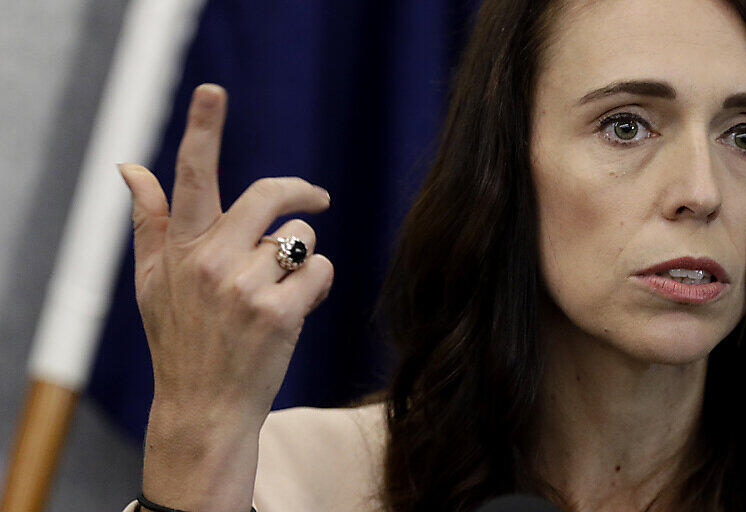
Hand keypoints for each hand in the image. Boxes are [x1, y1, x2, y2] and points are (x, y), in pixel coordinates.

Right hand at [119, 83, 332, 423]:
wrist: (204, 408)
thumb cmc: (181, 339)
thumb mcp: (154, 282)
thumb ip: (150, 221)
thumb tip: (130, 167)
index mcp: (180, 249)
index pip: (191, 178)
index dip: (203, 130)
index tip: (213, 91)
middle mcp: (210, 262)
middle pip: (270, 195)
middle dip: (300, 193)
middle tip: (317, 199)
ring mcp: (246, 288)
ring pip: (302, 239)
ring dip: (302, 258)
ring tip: (279, 290)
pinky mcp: (279, 314)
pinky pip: (320, 271)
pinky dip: (317, 286)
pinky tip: (296, 309)